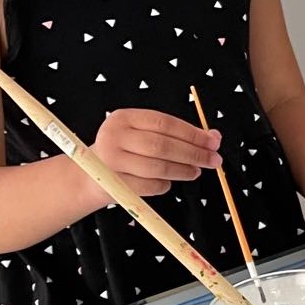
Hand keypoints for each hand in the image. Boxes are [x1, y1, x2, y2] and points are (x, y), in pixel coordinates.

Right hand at [89, 109, 220, 197]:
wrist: (90, 176)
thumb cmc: (125, 152)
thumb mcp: (145, 134)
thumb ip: (177, 134)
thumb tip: (213, 137)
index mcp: (123, 117)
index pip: (165, 123)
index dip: (193, 133)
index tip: (213, 142)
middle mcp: (114, 136)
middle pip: (162, 145)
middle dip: (193, 154)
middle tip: (213, 160)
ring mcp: (110, 161)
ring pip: (157, 167)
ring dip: (182, 170)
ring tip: (195, 172)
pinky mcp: (113, 184)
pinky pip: (149, 186)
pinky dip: (164, 185)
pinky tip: (169, 182)